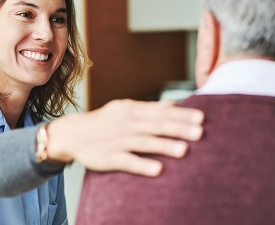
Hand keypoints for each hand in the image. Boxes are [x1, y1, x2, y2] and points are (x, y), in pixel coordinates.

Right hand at [46, 99, 203, 176]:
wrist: (73, 133)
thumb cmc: (104, 121)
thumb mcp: (125, 108)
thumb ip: (150, 107)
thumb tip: (175, 104)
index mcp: (131, 110)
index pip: (160, 112)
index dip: (181, 115)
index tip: (201, 118)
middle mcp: (126, 124)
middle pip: (155, 125)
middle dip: (178, 128)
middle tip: (200, 132)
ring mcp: (117, 141)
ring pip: (144, 142)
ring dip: (164, 145)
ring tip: (184, 150)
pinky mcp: (109, 157)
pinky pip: (127, 161)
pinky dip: (142, 164)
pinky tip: (158, 169)